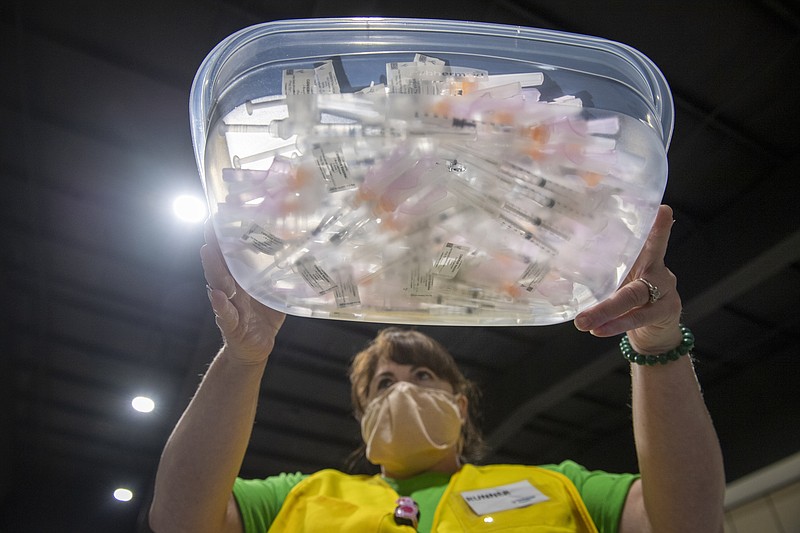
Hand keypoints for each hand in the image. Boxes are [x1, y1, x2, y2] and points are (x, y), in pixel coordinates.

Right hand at [201, 220, 285, 363]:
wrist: (256, 349)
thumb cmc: (264, 318)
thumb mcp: (276, 295)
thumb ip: (285, 279)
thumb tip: (308, 258)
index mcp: (242, 281)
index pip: (233, 256)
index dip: (227, 238)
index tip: (220, 216)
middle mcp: (231, 290)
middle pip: (221, 265)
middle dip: (215, 246)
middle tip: (209, 227)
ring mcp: (229, 307)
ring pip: (219, 285)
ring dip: (213, 268)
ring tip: (208, 251)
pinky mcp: (231, 326)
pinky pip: (225, 314)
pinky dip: (220, 305)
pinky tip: (217, 295)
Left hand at [574, 205, 681, 353]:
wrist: (654, 334)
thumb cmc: (629, 300)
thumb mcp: (614, 282)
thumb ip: (595, 273)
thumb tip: (554, 273)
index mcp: (641, 256)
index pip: (646, 235)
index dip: (654, 223)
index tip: (660, 208)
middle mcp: (657, 267)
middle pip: (645, 258)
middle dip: (624, 257)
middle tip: (598, 262)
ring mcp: (665, 289)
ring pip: (633, 295)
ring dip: (605, 309)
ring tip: (582, 321)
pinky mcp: (667, 310)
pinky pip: (639, 316)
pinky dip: (616, 324)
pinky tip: (599, 329)